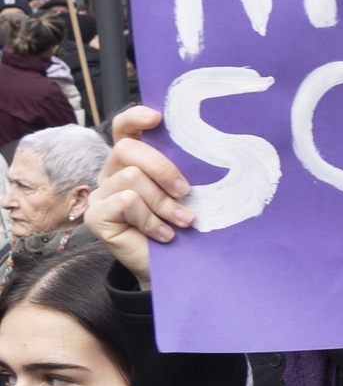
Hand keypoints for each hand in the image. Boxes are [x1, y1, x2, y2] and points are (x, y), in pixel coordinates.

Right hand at [86, 105, 189, 286]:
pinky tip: (162, 234)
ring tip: (181, 221)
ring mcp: (100, 194)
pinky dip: (150, 219)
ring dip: (163, 203)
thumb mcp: (184, 193)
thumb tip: (204, 147)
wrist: (174, 268)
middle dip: (162, 168)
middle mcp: (112, 173)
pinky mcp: (95, 216)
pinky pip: (126, 201)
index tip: (158, 117)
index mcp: (133, 162)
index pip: (124, 129)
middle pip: (127, 149)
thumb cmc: (181, 226)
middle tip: (185, 192)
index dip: (136, 117)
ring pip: (131, 178)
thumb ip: (182, 170)